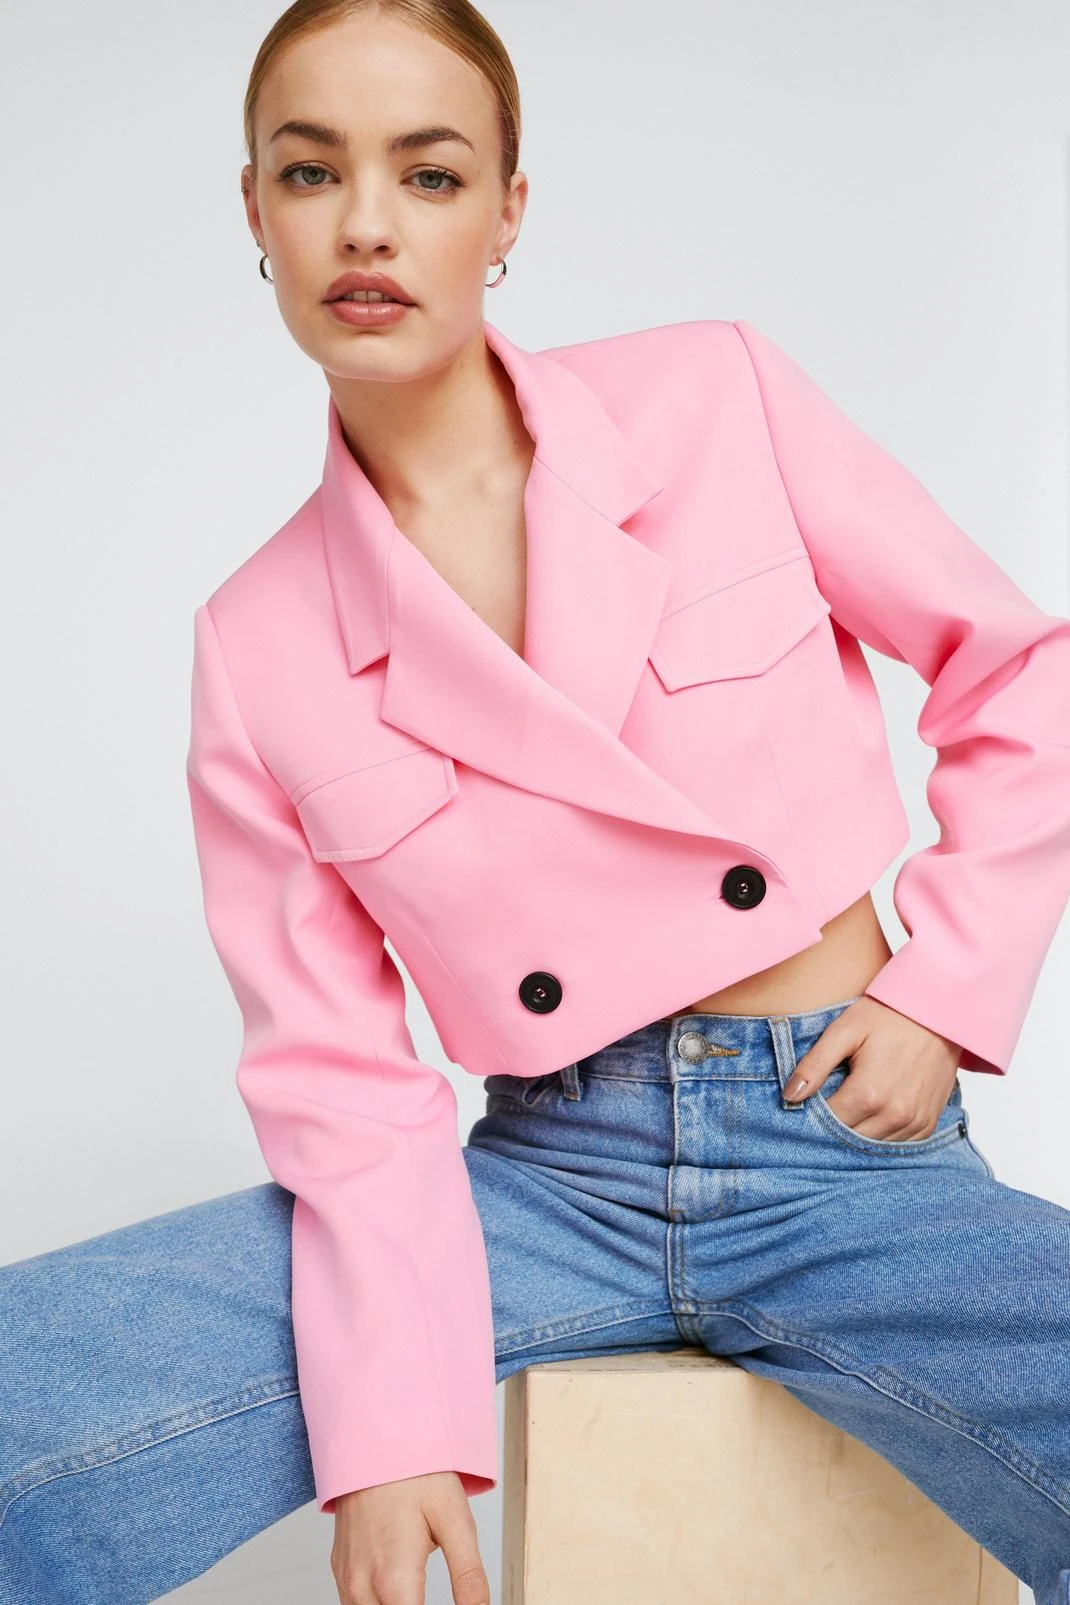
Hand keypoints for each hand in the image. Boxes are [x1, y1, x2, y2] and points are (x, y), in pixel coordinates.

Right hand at [331, 1470, 490, 1604]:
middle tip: (430, 1591)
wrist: (374, 1438)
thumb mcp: (454, 1519)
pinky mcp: (340, 1568)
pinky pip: (355, 1604)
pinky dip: (377, 1604)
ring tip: (417, 1590)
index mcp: (394, 1580)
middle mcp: (362, 1586)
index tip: (454, 1604)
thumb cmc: (415, 1474)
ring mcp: (346, 1578)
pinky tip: (398, 1588)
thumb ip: (468, 1575)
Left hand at [782, 997, 961, 1140]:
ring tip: (846, 1110)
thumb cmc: (887, 1015)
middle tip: (823, 1107)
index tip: (804, 1104)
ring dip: (855, 1134)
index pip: (827, 1123)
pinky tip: (869, 1117)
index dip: (811, 1116)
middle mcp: (894, 1115)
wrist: (937, 1012)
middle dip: (831, 1128)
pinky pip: (896, 1145)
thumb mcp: (844, 1031)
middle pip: (848, 1139)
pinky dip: (879, 1136)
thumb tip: (789, 1096)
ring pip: (871, 1146)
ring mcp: (914, 1122)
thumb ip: (814, 1065)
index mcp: (869, 1094)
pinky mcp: (927, 1124)